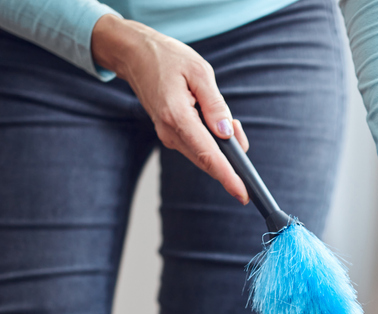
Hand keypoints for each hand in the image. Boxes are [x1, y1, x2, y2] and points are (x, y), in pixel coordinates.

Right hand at [91, 14, 250, 202]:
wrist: (135, 55)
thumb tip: (227, 132)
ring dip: (222, 147)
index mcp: (177, 116)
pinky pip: (196, 147)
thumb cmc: (167, 58)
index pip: (207, 154)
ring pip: (203, 155)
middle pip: (207, 160)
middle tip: (240, 133)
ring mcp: (168, 136)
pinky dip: (212, 142)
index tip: (242, 193)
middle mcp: (170, 132)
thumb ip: (215, 104)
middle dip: (231, 158)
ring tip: (230, 122)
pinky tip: (217, 125)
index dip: (228, 176)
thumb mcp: (199, 72)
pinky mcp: (170, 135)